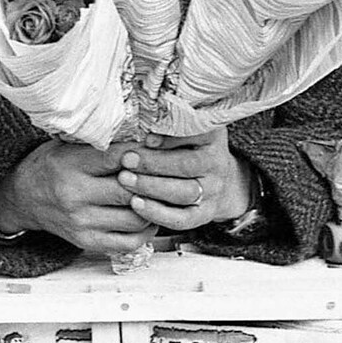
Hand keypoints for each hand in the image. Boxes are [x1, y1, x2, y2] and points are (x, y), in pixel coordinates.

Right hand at [0, 140, 155, 257]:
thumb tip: (146, 138)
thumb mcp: (69, 144)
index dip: (142, 153)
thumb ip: (102, 142)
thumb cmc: (52, 165)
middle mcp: (74, 197)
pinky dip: (146, 230)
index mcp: (70, 167)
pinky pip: (128, 242)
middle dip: (153, 182)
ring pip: (135, 219)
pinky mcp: (87, 242)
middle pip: (130, 191)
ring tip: (159, 195)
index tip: (155, 148)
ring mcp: (81, 223)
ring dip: (153, 207)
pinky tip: (149, 216)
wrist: (24, 197)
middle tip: (166, 173)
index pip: (117, 158)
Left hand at [114, 128, 251, 231]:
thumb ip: (165, 126)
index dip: (169, 137)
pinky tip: (136, 204)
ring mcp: (213, 191)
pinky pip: (183, 219)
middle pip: (187, 165)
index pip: (195, 134)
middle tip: (126, 160)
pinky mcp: (204, 214)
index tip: (145, 138)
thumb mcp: (185, 129)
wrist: (216, 179)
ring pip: (184, 192)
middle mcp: (216, 163)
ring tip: (124, 180)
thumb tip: (133, 123)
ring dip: (152, 187)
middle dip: (153, 163)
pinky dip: (159, 213)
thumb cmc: (188, 148)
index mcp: (212, 136)